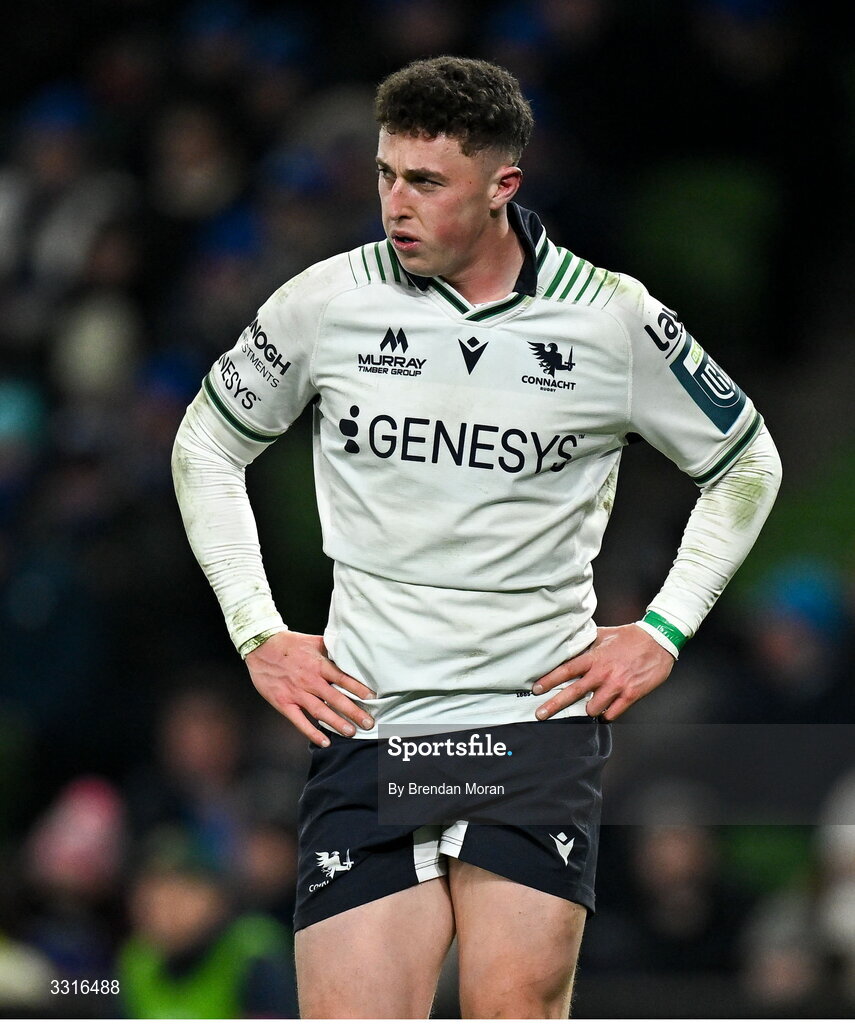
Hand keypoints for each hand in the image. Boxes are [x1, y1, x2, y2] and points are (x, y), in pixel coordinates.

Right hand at [245, 631, 375, 745]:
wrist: (261, 646)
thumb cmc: (290, 643)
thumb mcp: (315, 641)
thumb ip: (332, 648)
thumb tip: (352, 648)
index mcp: (319, 665)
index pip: (343, 678)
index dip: (358, 688)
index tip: (372, 698)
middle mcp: (310, 680)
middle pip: (336, 698)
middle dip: (354, 712)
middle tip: (368, 723)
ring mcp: (296, 693)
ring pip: (320, 711)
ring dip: (336, 723)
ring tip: (351, 732)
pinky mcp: (283, 702)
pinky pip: (299, 720)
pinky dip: (311, 732)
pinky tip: (324, 742)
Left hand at [532, 624, 674, 721]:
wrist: (659, 641)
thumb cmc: (631, 637)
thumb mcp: (605, 635)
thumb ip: (587, 643)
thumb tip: (571, 643)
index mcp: (595, 658)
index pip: (566, 670)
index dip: (549, 680)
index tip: (536, 689)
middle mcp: (603, 673)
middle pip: (574, 692)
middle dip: (554, 705)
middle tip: (540, 714)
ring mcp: (617, 685)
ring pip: (593, 708)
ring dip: (588, 710)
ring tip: (588, 707)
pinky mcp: (631, 695)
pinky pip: (613, 713)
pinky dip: (607, 714)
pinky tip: (605, 712)